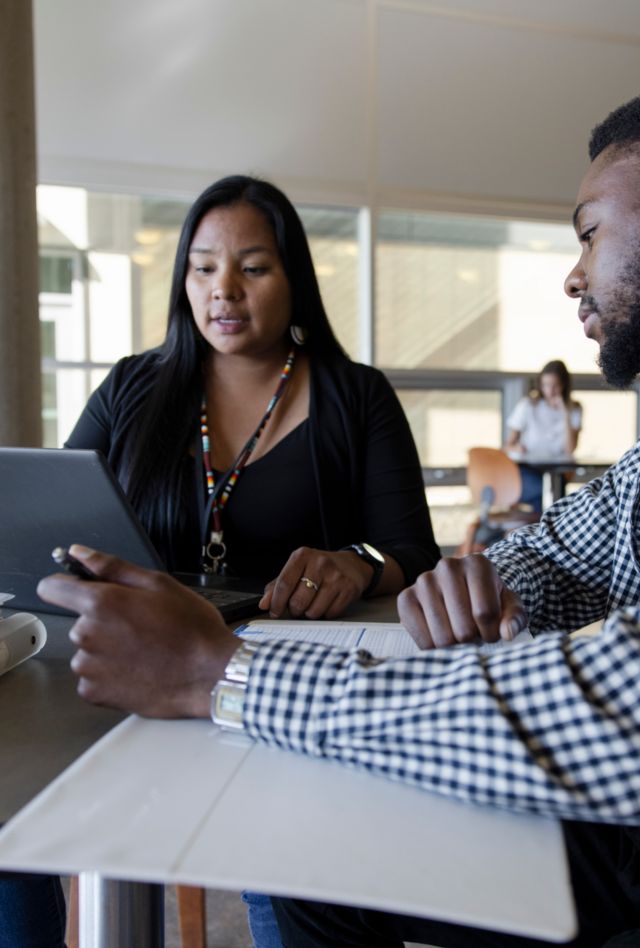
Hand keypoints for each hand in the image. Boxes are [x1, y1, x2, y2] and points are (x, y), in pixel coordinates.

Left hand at [37, 545, 238, 717]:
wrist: (210, 675)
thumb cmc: (191, 629)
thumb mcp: (158, 584)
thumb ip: (112, 567)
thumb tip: (79, 553)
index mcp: (101, 602)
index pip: (52, 587)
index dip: (65, 585)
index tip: (78, 590)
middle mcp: (87, 634)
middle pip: (80, 621)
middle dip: (104, 622)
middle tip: (141, 627)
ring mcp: (88, 667)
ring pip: (88, 651)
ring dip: (107, 650)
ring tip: (144, 652)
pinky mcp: (94, 692)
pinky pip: (92, 677)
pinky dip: (109, 675)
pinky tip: (137, 670)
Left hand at [259, 547, 372, 618]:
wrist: (352, 565)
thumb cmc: (320, 568)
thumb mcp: (297, 569)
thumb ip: (277, 585)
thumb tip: (264, 604)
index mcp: (302, 556)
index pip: (284, 583)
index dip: (276, 602)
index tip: (274, 611)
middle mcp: (320, 564)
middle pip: (298, 601)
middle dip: (294, 610)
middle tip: (297, 607)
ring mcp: (336, 577)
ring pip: (313, 611)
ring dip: (309, 613)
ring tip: (313, 603)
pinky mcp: (349, 589)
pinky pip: (330, 614)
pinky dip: (325, 614)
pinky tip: (327, 603)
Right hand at [397, 554, 526, 648]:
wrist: (462, 594)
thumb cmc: (489, 601)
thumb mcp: (509, 607)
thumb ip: (515, 619)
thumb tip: (507, 633)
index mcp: (477, 564)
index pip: (486, 614)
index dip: (492, 633)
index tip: (492, 632)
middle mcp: (447, 566)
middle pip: (464, 628)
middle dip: (473, 641)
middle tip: (474, 635)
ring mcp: (424, 581)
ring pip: (443, 637)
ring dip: (455, 647)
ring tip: (459, 634)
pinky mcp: (406, 598)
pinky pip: (422, 639)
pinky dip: (434, 648)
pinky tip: (441, 637)